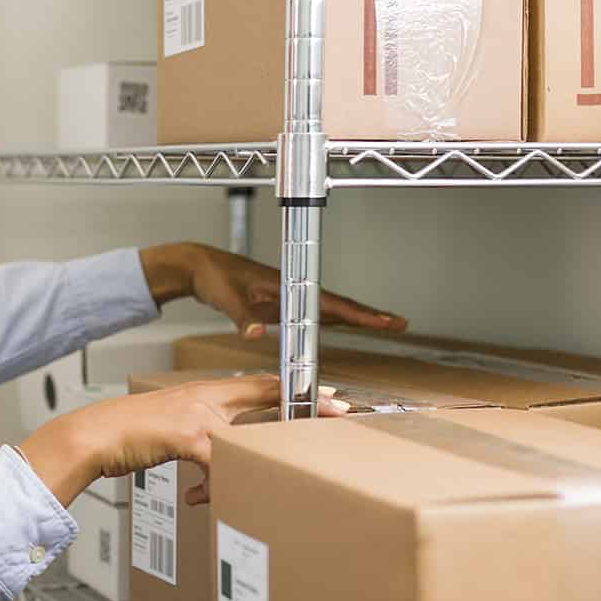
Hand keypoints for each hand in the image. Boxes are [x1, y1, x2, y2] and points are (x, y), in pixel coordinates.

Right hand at [17, 374, 350, 508]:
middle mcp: (207, 398)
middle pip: (268, 397)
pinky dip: (217, 485)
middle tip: (340, 412)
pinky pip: (218, 463)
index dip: (298, 388)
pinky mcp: (186, 436)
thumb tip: (223, 465)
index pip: (262, 384)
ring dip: (262, 459)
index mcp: (206, 392)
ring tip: (273, 480)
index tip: (331, 394)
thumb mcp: (173, 429)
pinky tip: (203, 499)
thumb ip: (203, 440)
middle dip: (306, 407)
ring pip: (248, 436)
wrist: (94, 435)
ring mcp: (198, 414)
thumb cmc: (130, 434)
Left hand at [140, 242, 408, 340]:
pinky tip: (347, 325)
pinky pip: (316, 313)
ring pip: (331, 308)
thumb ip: (241, 316)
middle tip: (400, 323)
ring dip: (357, 316)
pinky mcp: (282, 303)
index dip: (358, 314)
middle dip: (369, 315)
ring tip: (386, 324)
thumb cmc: (213, 276)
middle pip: (339, 304)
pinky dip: (335, 319)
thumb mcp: (225, 297)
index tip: (383, 320)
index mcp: (287, 284)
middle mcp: (294, 289)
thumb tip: (254, 334)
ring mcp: (290, 296)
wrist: (201, 266)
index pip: (329, 302)